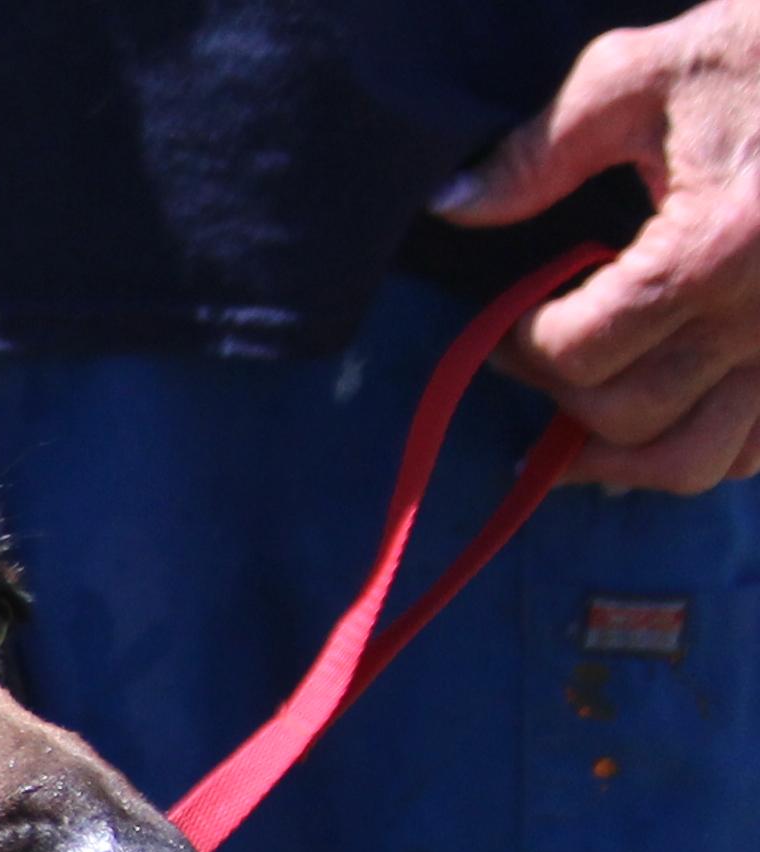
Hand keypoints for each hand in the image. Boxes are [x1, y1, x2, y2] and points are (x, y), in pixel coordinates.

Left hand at [438, 0, 759, 490]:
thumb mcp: (656, 73)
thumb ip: (546, 147)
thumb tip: (454, 205)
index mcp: (717, 250)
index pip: (579, 351)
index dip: (521, 347)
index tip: (506, 325)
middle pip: (627, 416)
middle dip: (562, 397)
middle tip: (537, 363)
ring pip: (701, 460)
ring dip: (628, 455)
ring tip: (583, 423)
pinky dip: (710, 449)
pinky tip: (672, 416)